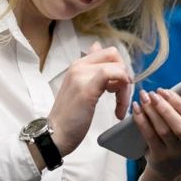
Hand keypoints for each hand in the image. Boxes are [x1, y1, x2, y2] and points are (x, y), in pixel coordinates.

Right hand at [48, 42, 131, 156]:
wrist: (54, 135)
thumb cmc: (69, 117)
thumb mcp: (81, 86)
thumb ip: (91, 68)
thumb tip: (97, 46)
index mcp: (78, 65)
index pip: (108, 53)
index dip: (120, 68)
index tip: (119, 88)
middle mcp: (79, 66)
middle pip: (114, 55)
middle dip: (125, 75)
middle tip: (121, 96)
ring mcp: (82, 75)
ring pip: (117, 67)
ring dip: (125, 89)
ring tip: (119, 108)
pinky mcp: (87, 88)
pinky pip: (113, 74)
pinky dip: (123, 89)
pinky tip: (119, 107)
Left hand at [135, 88, 180, 180]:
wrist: (172, 166)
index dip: (180, 103)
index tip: (167, 90)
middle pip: (179, 125)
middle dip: (165, 107)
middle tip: (153, 92)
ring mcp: (176, 153)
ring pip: (163, 130)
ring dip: (151, 112)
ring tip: (145, 97)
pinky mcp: (160, 157)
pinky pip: (150, 136)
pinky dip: (141, 121)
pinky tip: (137, 109)